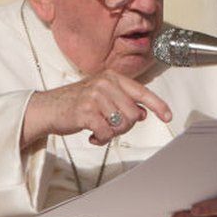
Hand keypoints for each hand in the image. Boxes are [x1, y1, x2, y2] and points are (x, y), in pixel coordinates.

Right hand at [22, 69, 171, 146]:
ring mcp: (95, 96)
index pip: (142, 91)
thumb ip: (123, 101)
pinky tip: (92, 135)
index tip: (168, 116)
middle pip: (134, 114)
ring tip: (99, 129)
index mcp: (112, 77)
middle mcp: (105, 83)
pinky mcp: (86, 112)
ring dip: (112, 133)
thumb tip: (144, 113)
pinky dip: (101, 139)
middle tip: (109, 126)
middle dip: (125, 126)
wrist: (48, 108)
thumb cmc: (77, 102)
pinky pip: (107, 133)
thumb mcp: (102, 96)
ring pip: (122, 124)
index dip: (158, 105)